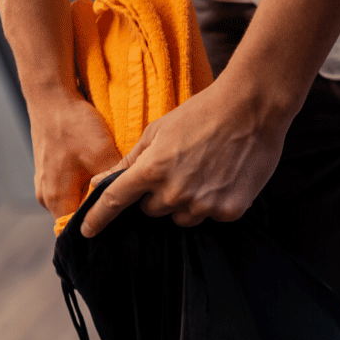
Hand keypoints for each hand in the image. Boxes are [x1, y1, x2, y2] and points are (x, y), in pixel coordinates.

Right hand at [29, 94, 120, 218]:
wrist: (51, 95)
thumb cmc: (74, 124)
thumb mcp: (103, 155)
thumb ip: (114, 184)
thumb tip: (132, 202)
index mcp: (55, 199)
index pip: (79, 230)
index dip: (102, 226)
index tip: (123, 223)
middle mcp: (45, 197)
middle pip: (76, 218)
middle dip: (99, 213)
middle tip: (125, 206)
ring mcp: (44, 184)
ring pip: (74, 202)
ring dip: (92, 198)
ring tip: (114, 189)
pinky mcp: (48, 172)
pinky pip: (68, 189)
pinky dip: (84, 186)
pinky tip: (100, 174)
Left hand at [79, 74, 288, 236]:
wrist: (252, 108)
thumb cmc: (202, 113)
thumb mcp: (159, 130)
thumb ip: (130, 160)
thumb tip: (101, 180)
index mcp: (152, 170)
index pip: (115, 200)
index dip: (98, 217)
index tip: (87, 230)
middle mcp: (174, 193)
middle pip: (152, 211)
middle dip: (157, 195)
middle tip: (178, 169)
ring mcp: (203, 205)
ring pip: (182, 218)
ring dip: (186, 202)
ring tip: (204, 172)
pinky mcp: (229, 211)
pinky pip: (210, 217)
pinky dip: (213, 202)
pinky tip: (223, 177)